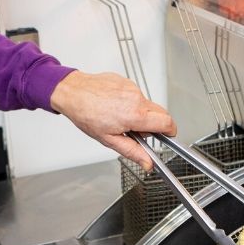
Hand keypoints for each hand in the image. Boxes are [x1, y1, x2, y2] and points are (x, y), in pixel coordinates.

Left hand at [50, 71, 177, 170]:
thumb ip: (133, 151)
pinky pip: (136, 94)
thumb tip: (147, 163)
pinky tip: (115, 106)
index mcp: (135, 115)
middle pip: (161, 112)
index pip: (167, 122)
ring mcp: (132, 87)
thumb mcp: (109, 139)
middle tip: (138, 131)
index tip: (167, 136)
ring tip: (120, 118)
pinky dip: (130, 102)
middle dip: (154, 124)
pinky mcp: (126, 81)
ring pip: (147, 104)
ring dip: (140, 113)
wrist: (73, 92)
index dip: (170, 131)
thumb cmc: (86, 114)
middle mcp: (137, 98)